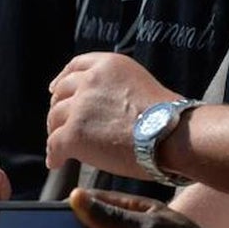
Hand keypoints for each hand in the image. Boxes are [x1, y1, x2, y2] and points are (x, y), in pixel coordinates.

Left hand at [46, 53, 177, 178]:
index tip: (55, 90)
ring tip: (61, 147)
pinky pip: (55, 145)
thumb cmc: (167, 118)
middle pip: (61, 95)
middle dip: (59, 110)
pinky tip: (57, 162)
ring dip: (56, 133)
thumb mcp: (138, 83)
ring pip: (55, 120)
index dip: (61, 80)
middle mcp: (89, 81)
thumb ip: (113, 87)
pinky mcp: (75, 133)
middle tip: (62, 124)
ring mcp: (80, 107)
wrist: (174, 136)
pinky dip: (54, 155)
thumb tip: (97, 105)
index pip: (75, 67)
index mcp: (106, 65)